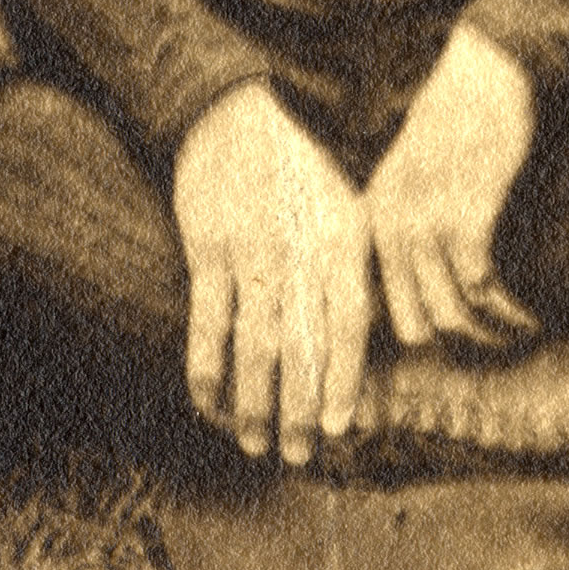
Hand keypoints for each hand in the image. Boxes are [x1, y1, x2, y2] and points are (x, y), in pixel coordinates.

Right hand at [171, 84, 379, 466]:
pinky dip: (208, 368)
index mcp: (344, 238)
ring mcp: (253, 252)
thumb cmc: (299, 167)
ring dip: (256, 401)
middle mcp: (302, 249)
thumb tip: (360, 340)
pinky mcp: (208, 251)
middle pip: (305, 344)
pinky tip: (210, 405)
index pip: (351, 323)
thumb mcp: (344, 204)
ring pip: (257, 343)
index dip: (345, 377)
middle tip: (300, 456)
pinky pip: (209, 323)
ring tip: (258, 443)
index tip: (343, 426)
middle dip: (302, 407)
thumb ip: (350, 266)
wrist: (236, 113)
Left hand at [360, 24, 541, 360]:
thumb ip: (403, 223)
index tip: (422, 367)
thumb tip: (423, 283)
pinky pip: (485, 287)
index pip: (371, 309)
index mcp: (372, 220)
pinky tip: (532, 313)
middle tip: (496, 345)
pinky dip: (512, 309)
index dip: (401, 345)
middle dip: (458, 346)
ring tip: (521, 333)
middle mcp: (391, 228)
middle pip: (417, 324)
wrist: (487, 73)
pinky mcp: (468, 216)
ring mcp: (427, 223)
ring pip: (453, 312)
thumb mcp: (408, 173)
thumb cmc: (456, 118)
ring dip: (491, 333)